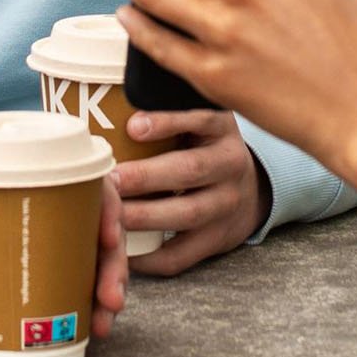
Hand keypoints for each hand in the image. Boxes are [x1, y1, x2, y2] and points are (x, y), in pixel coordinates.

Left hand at [0, 158, 131, 337]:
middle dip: (113, 265)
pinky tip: (94, 329)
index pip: (90, 183)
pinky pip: (80, 283)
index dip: (108, 208)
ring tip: (102, 323)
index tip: (109, 239)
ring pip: (97, 260)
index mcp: (35, 176)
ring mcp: (52, 239)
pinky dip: (90, 306)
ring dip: (107, 291)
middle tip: (109, 298)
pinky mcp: (45, 267)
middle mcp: (54, 206)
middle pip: (101, 228)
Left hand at [113, 109, 268, 274]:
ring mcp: (226, 206)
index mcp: (222, 130)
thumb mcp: (199, 122)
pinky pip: (182, 254)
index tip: (132, 126)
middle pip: (190, 171)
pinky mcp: (216, 240)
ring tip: (109, 214)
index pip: (201, 119)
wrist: (251, 191)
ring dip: (143, 215)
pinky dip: (149, 256)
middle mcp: (230, 166)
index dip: (168, 122)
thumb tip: (106, 99)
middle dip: (144, 176)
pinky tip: (122, 251)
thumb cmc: (204, 148)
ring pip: (186, 214)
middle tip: (108, 179)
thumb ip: (167, 112)